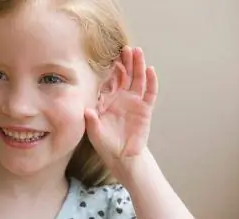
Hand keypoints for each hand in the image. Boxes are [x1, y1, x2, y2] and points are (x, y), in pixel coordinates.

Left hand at [84, 46, 157, 181]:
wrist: (122, 156)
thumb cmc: (106, 143)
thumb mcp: (95, 133)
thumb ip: (92, 121)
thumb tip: (87, 110)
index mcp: (107, 101)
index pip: (108, 81)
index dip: (109, 70)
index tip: (108, 57)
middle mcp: (121, 98)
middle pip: (124, 76)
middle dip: (124, 62)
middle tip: (124, 48)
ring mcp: (134, 102)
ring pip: (137, 80)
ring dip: (138, 66)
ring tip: (138, 52)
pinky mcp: (145, 109)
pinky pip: (150, 93)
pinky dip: (151, 82)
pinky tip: (150, 69)